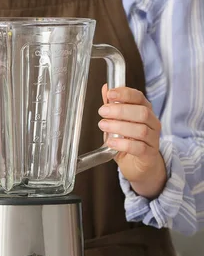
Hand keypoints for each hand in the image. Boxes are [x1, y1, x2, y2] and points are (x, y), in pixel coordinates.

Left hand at [98, 84, 166, 198]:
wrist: (138, 167)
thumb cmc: (128, 142)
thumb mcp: (117, 123)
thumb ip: (112, 106)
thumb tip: (106, 88)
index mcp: (145, 112)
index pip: (139, 97)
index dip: (125, 94)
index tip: (110, 93)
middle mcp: (152, 124)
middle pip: (142, 112)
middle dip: (120, 110)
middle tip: (102, 111)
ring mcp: (153, 139)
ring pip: (141, 129)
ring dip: (120, 126)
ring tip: (103, 126)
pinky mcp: (149, 154)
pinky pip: (139, 147)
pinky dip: (124, 144)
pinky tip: (111, 142)